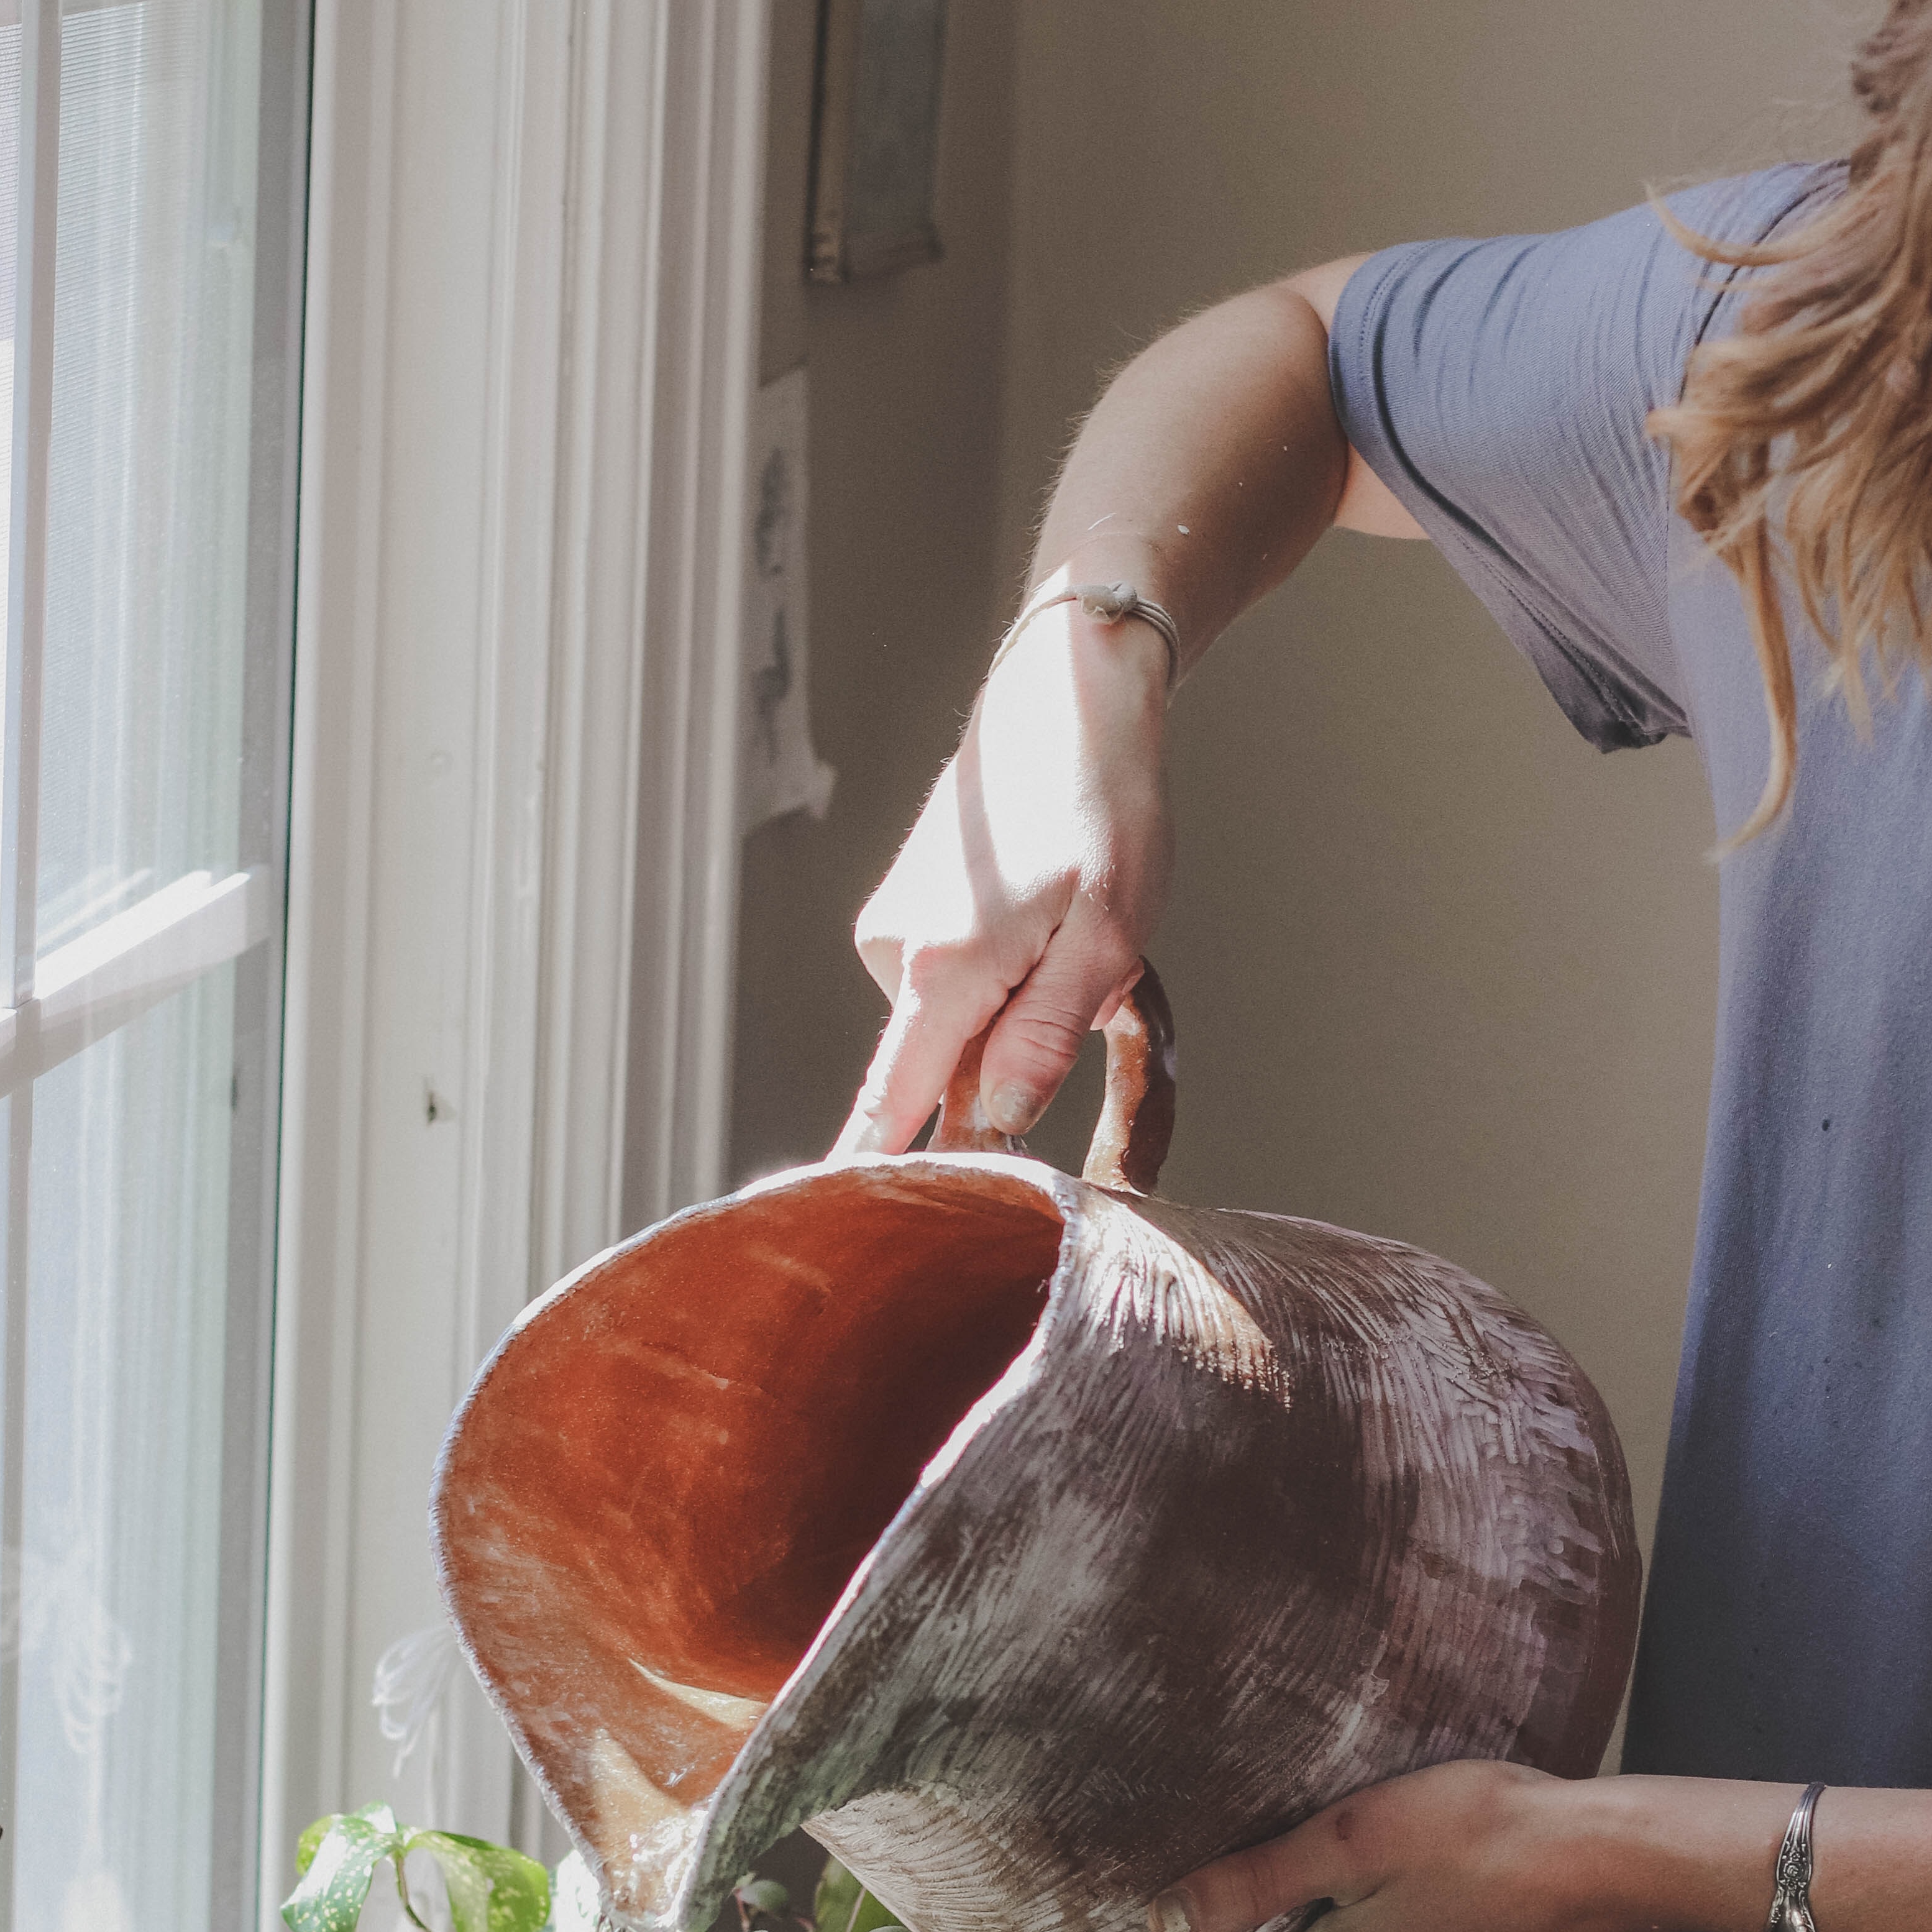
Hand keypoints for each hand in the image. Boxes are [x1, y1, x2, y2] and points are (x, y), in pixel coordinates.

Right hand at [835, 589, 1172, 1156]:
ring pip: (957, 1024)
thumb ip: (1044, 1038)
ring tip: (1073, 932)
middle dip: (1016, 1059)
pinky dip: (1004, 972)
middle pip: (941, 1071)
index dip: (870, 1176)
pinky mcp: (908, 912)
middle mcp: (896, 952)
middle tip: (1092, 989)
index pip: (890, 1105)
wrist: (1071, 696)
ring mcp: (896, 929)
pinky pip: (955, 984)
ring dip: (1019, 1006)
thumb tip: (994, 1120)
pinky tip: (1043, 913)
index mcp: (943, 969)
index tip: (825, 1235)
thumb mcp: (1106, 935)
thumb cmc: (1105, 807)